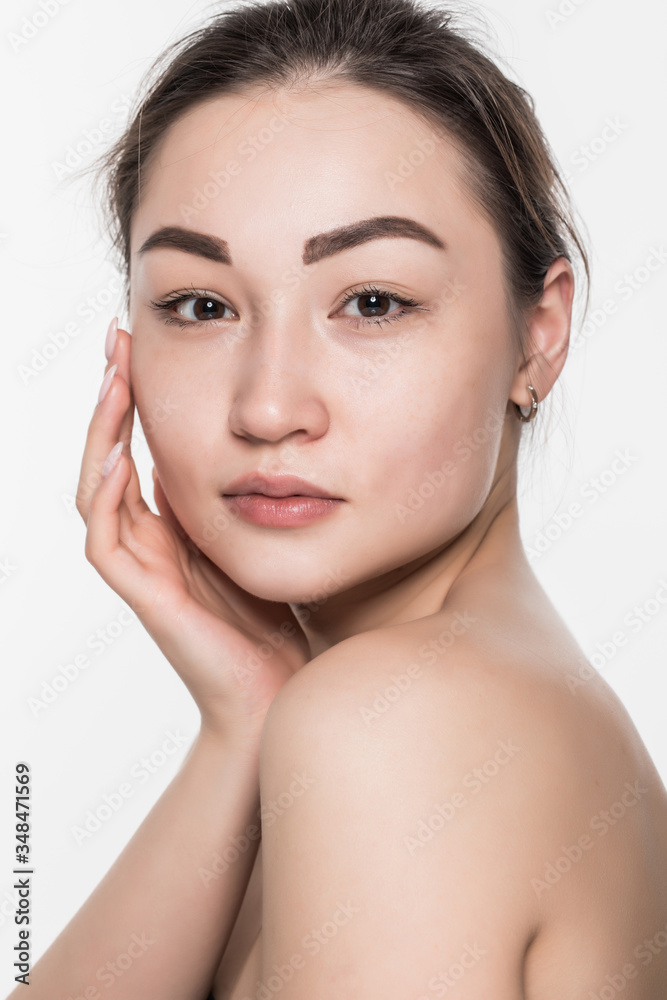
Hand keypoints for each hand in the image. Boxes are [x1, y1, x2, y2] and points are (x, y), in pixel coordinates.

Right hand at [76, 318, 310, 751]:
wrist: (275, 697)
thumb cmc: (273, 626)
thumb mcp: (258, 543)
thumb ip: (238, 504)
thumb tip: (242, 450)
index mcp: (172, 529)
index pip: (138, 449)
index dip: (134, 399)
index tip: (141, 345)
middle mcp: (149, 543)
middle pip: (108, 457)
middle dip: (111, 398)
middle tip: (116, 340)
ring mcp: (143, 570)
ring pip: (98, 490)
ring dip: (102, 433)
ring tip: (115, 378)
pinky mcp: (148, 598)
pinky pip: (108, 541)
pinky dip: (108, 497)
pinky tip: (122, 456)